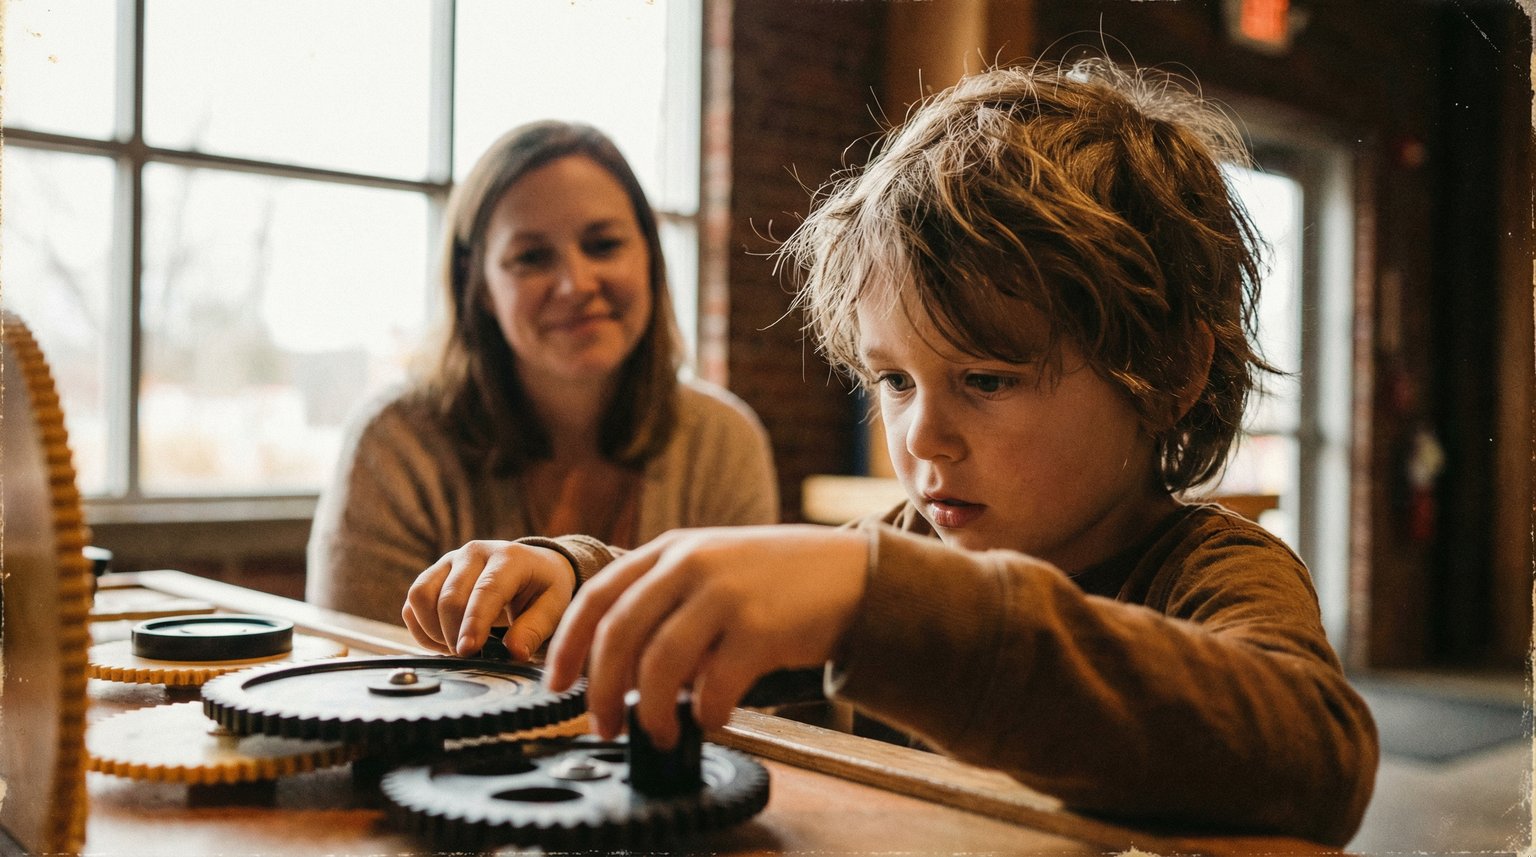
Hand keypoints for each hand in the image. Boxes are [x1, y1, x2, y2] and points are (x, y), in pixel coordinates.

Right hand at [403, 540, 575, 659]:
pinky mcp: (434, 574)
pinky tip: (443, 640)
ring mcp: (449, 561)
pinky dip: (421, 628)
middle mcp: (474, 553)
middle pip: (449, 597)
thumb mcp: (553, 607)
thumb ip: (534, 629)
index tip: (467, 651)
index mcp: (508, 558)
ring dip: (432, 630)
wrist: (532, 566)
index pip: (485, 591)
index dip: (473, 623)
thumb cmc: (543, 589)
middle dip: (452, 634)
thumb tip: (514, 652)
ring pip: (421, 596)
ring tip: (455, 647)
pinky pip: (413, 603)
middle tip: (468, 657)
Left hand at [544, 525, 867, 747]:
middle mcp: (691, 564)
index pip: (597, 596)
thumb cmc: (778, 580)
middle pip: (619, 633)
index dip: (568, 646)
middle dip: (601, 689)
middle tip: (603, 725)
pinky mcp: (761, 628)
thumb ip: (666, 601)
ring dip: (651, 711)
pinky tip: (712, 720)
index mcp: (670, 550)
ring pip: (659, 664)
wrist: (852, 573)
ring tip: (658, 733)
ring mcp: (725, 593)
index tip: (556, 685)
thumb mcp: (713, 566)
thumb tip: (621, 672)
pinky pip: (714, 685)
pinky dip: (705, 713)